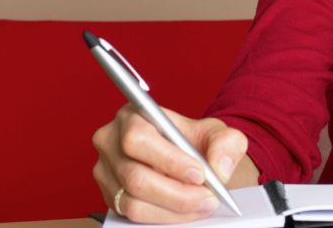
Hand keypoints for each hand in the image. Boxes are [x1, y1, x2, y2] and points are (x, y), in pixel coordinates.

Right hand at [92, 104, 250, 222]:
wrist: (188, 160)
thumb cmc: (195, 142)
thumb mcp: (216, 133)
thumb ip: (226, 143)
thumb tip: (219, 168)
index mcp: (132, 116)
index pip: (139, 140)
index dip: (169, 161)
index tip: (200, 174)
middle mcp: (110, 142)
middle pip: (135, 177)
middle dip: (178, 194)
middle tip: (208, 198)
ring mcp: (106, 172)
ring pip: (134, 202)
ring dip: (174, 210)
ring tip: (201, 204)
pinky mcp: (110, 195)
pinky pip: (133, 215)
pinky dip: (164, 217)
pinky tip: (185, 211)